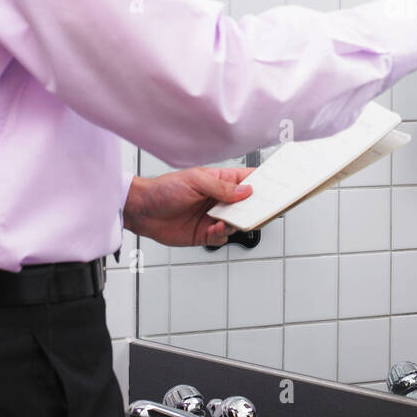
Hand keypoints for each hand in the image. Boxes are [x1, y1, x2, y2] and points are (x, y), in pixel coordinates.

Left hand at [123, 167, 254, 246]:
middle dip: (255, 207)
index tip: (275, 187)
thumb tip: (245, 191)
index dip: (262, 183)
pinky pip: (222, 236)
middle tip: (261, 210)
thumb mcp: (195, 181)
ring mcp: (213, 217)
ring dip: (237, 222)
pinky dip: (222, 233)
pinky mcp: (205, 233)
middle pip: (247, 204)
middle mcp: (219, 199)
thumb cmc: (163, 189)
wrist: (142, 210)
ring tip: (231, 220)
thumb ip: (221, 187)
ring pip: (237, 222)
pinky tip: (215, 228)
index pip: (247, 180)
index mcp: (219, 181)